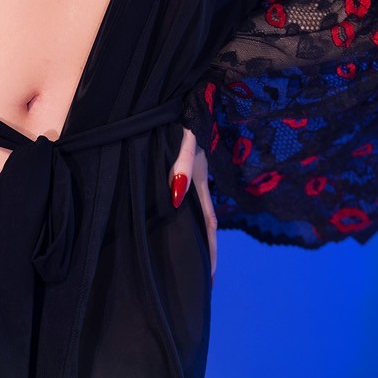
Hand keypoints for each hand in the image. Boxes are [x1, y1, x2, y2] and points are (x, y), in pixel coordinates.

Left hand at [169, 126, 215, 276]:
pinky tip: (168, 228)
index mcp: (200, 182)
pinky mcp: (175, 172)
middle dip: (203, 253)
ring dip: (191, 238)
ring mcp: (187, 179)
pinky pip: (179, 203)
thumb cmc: (181, 117)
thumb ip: (181, 165)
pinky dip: (177, 219)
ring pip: (191, 216)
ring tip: (185, 262)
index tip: (208, 278)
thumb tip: (177, 195)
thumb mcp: (183, 140)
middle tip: (200, 280)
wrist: (182, 97)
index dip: (210, 252)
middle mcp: (195, 184)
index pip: (208, 226)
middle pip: (203, 227)